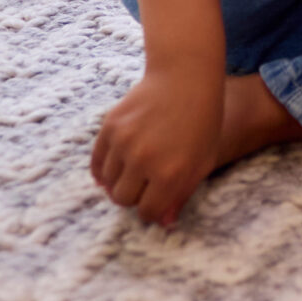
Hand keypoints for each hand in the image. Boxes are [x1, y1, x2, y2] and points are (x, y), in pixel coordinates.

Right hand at [90, 65, 223, 226]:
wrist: (185, 78)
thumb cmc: (203, 121)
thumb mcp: (204, 159)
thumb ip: (183, 192)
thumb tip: (164, 223)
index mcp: (171, 173)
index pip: (148, 212)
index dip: (152, 210)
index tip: (155, 201)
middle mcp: (144, 160)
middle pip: (123, 200)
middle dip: (134, 197)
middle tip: (145, 184)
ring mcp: (124, 143)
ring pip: (108, 183)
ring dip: (119, 182)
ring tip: (135, 169)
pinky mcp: (110, 127)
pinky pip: (97, 163)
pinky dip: (104, 169)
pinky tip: (118, 164)